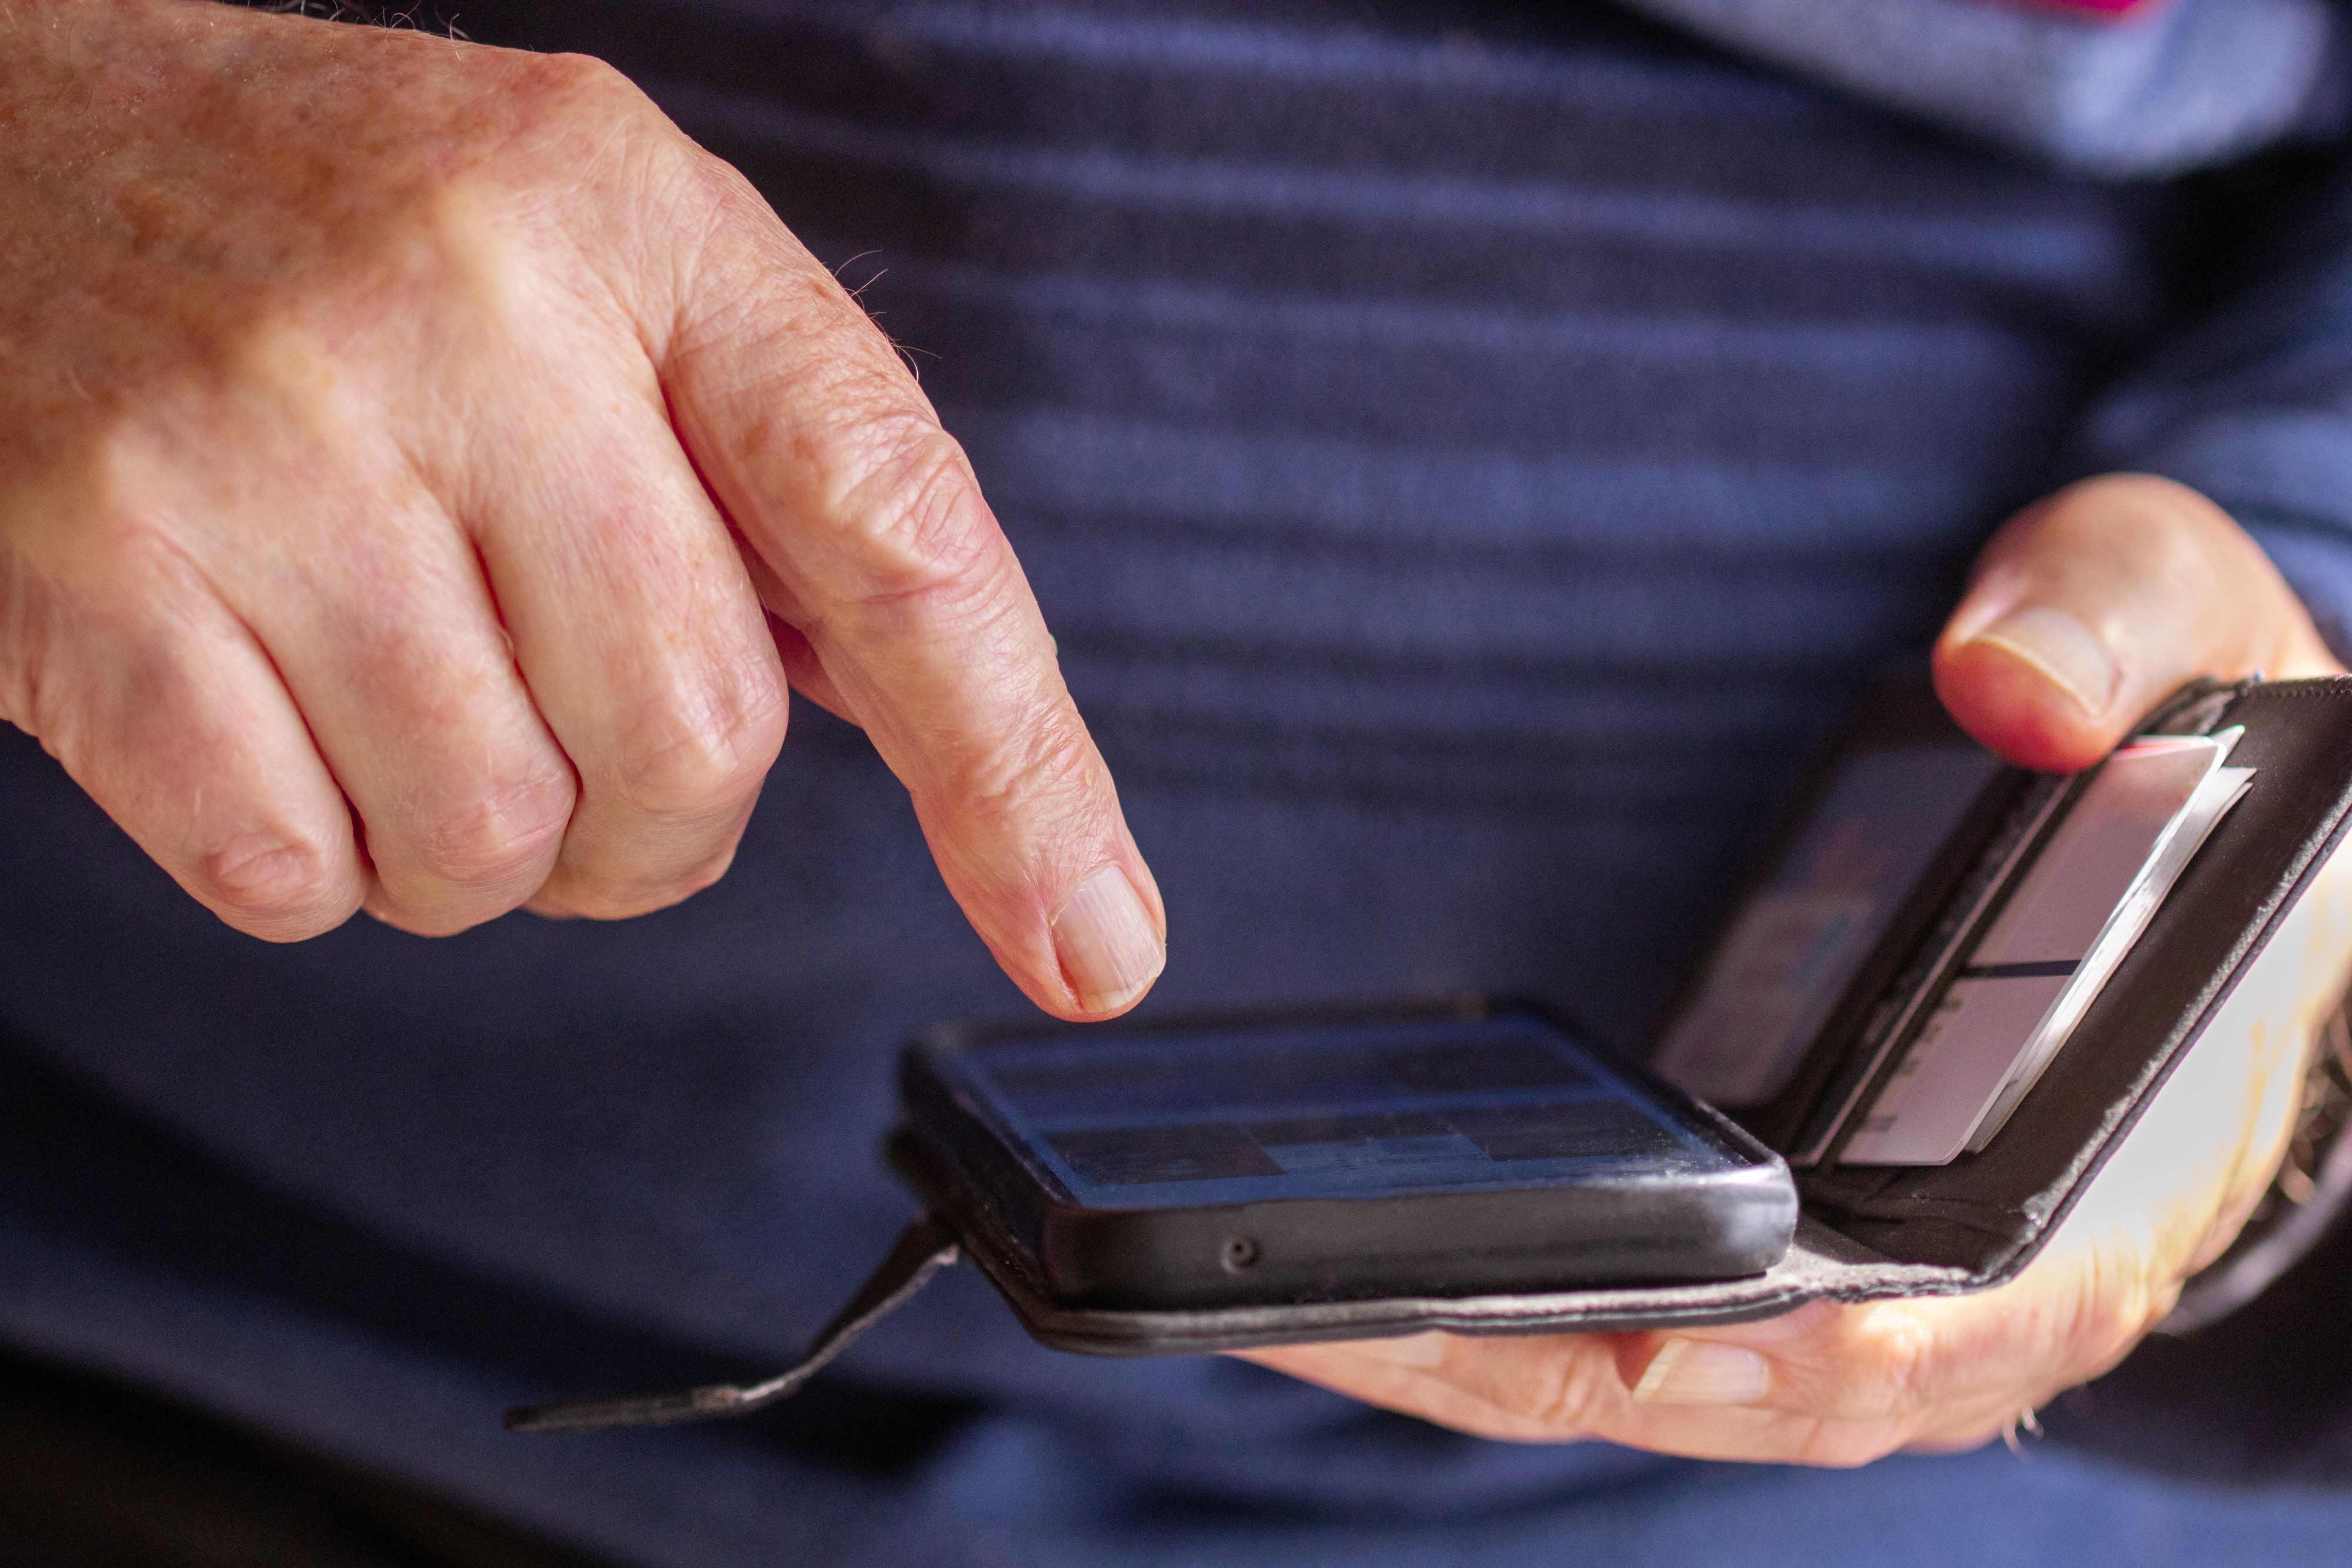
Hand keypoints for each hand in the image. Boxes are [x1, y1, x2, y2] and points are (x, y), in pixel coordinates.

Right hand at [0, 1, 1163, 1017]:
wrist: (5, 139)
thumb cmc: (346, 240)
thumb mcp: (602, 269)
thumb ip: (775, 477)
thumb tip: (952, 739)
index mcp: (644, 223)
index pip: (901, 531)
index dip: (1019, 771)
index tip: (1098, 945)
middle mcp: (468, 306)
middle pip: (699, 742)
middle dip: (657, 820)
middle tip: (572, 732)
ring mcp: (265, 435)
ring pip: (497, 841)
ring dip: (479, 845)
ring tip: (403, 691)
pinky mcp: (91, 568)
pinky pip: (296, 872)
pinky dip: (312, 851)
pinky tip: (266, 702)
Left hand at [1245, 474, 2351, 1462]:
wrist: (2186, 838)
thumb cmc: (2205, 757)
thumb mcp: (2201, 638)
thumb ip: (2120, 625)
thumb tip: (2006, 679)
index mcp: (2102, 1162)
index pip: (1974, 1314)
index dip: (1830, 1349)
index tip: (1665, 1343)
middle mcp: (1967, 1260)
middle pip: (1751, 1377)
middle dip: (1541, 1356)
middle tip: (1326, 1313)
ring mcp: (1852, 1261)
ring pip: (1654, 1362)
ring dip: (1469, 1350)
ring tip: (1263, 1305)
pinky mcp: (1764, 1222)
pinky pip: (1622, 1295)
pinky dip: (1490, 1295)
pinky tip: (1327, 1251)